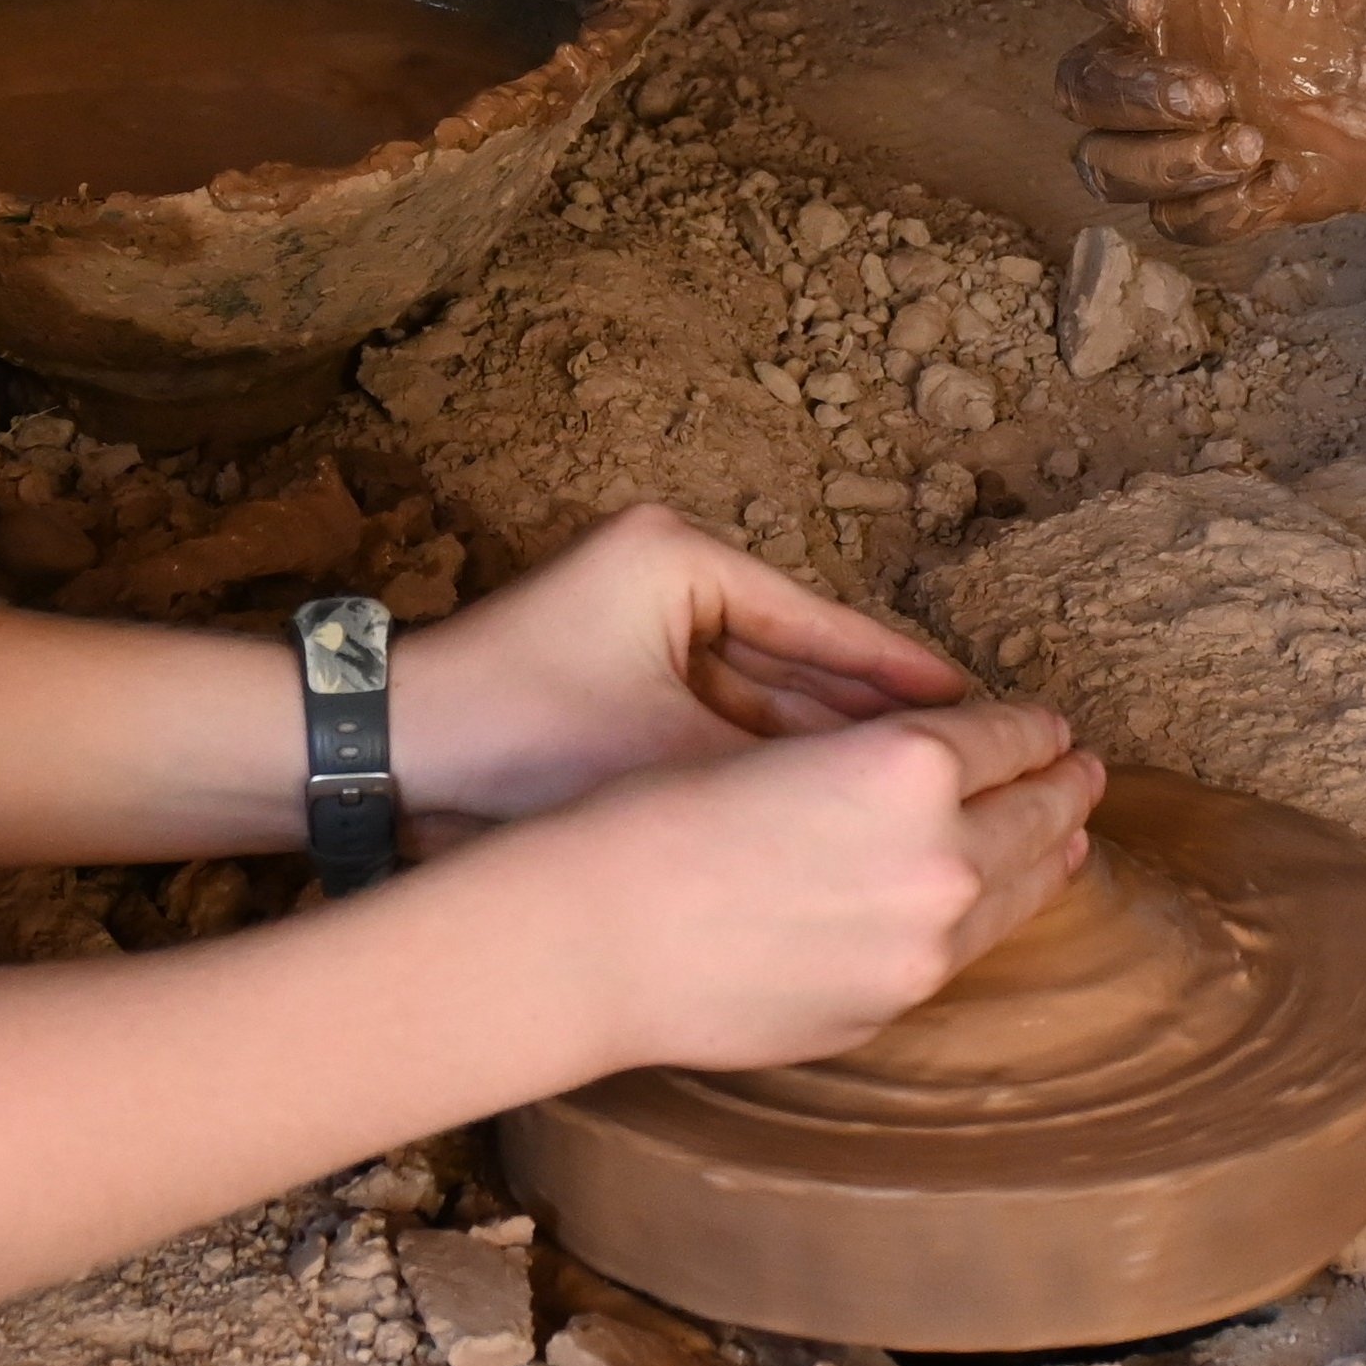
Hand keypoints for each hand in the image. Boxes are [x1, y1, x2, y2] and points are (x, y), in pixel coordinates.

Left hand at [394, 504, 971, 825]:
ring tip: (918, 795)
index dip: (905, 681)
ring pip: (763, 695)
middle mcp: (667, 574)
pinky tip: (831, 807)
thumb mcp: (667, 752)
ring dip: (826, 745)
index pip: (823, 625)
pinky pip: (719, 719)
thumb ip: (782, 764)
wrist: (384, 759)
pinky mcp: (619, 678)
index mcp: (682, 557)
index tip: (982, 717)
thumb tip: (895, 790)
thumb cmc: (516, 740)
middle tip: (971, 761)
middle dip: (875, 718)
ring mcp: (642, 627)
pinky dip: (766, 760)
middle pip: (800, 659)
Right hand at [460, 704, 1106, 1077]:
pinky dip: (984, 920)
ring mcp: (921, 946)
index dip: (1034, 728)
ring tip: (1068, 839)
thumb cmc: (658, 816)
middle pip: (1038, 815)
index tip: (1050, 727)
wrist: (594, 938)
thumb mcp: (785, 746)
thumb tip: (952, 761)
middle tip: (1085, 773)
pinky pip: (958, 953)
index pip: (1009, 737)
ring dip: (1047, 858)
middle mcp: (939, 856)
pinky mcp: (890, 1005)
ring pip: (1016, 893)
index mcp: (910, 763)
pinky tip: (984, 907)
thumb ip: (883, 758)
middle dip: (1065, 788)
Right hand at [1056, 0, 1365, 236]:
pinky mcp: (1237, 190)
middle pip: (1080, 85)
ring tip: (1246, 143)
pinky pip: (1179, 224)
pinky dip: (1204, 211)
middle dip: (1129, 99)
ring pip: (1110, 165)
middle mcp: (1168, 50)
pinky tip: (1266, 179)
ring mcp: (1194, 126)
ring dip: (1159, 165)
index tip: (1153, 9)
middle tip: (1215, 93)